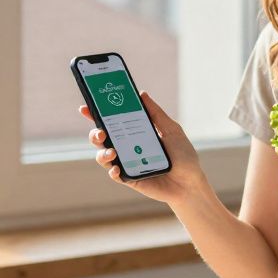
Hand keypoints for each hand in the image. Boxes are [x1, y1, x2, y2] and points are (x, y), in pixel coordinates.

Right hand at [79, 91, 208, 205]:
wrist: (191, 183)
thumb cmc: (183, 156)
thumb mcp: (171, 130)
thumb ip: (156, 114)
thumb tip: (141, 94)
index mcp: (135, 133)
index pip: (113, 121)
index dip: (97, 114)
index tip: (86, 107)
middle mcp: (128, 147)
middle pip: (103, 138)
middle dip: (96, 134)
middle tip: (101, 133)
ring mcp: (127, 163)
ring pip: (104, 156)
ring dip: (103, 153)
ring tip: (112, 152)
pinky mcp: (130, 179)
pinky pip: (115, 175)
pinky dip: (113, 171)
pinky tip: (117, 169)